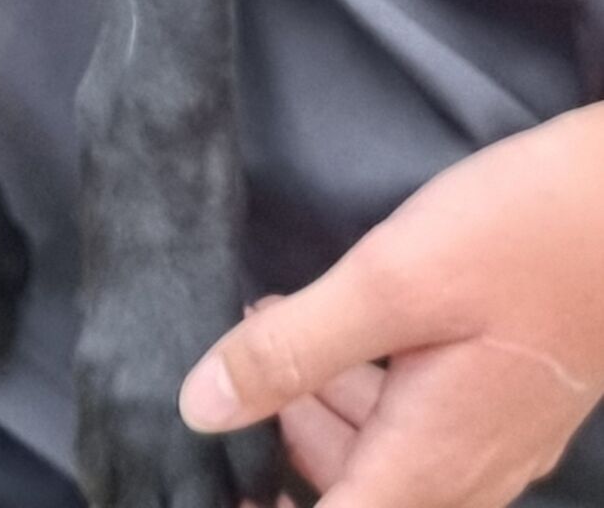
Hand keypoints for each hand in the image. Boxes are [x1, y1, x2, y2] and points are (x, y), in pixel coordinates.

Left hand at [179, 106, 603, 507]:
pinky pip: (420, 433)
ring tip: (280, 317)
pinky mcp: (507, 407)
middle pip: (352, 495)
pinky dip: (368, 391)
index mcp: (428, 464)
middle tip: (252, 342)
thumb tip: (202, 408)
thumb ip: (295, 348)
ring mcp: (494, 444)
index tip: (224, 480)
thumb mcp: (390, 281)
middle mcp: (466, 475)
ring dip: (323, 407)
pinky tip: (350, 328)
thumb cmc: (519, 239)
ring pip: (385, 464)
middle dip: (287, 438)